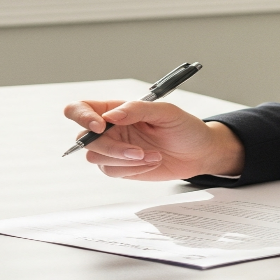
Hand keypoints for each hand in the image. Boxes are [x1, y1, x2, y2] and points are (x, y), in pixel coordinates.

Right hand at [62, 99, 244, 180]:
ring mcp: (114, 149)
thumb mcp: (166, 112)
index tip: (100, 126)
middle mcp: (109, 129)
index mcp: (114, 108)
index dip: (82, 116)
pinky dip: (133, 169)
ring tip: (152, 155)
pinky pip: (112, 171)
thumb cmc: (184, 127)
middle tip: (138, 150)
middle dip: (111, 147)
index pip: (80, 108)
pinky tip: (152, 161)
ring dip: (125, 160)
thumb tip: (112, 116)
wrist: (199, 153)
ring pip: (97, 158)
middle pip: (85, 139)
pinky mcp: (122, 168)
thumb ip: (137, 109)